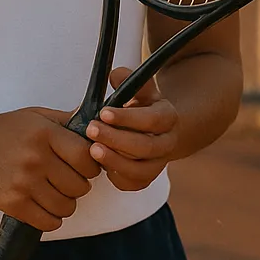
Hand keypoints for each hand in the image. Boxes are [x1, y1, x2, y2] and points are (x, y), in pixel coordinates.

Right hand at [0, 107, 101, 231]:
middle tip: (69, 180)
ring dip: (66, 203)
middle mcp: (35, 158)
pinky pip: (47, 222)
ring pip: (66, 206)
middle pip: (79, 186)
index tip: (85, 166)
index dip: (92, 165)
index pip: (87, 157)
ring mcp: (23, 182)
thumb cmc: (9, 130)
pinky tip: (46, 207)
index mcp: (46, 134)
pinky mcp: (11, 203)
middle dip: (79, 185)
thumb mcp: (39, 116)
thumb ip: (70, 120)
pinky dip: (52, 219)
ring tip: (57, 193)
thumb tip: (100, 123)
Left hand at [86, 69, 178, 191]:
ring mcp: (159, 164)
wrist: (151, 131)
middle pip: (146, 147)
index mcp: (168, 117)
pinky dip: (115, 175)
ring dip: (114, 161)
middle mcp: (168, 143)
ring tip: (92, 150)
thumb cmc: (139, 107)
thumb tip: (115, 76)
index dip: (128, 118)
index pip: (152, 120)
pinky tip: (100, 164)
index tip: (103, 112)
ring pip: (140, 170)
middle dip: (116, 139)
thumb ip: (127, 79)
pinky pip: (131, 183)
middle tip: (91, 130)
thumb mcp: (138, 89)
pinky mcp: (146, 179)